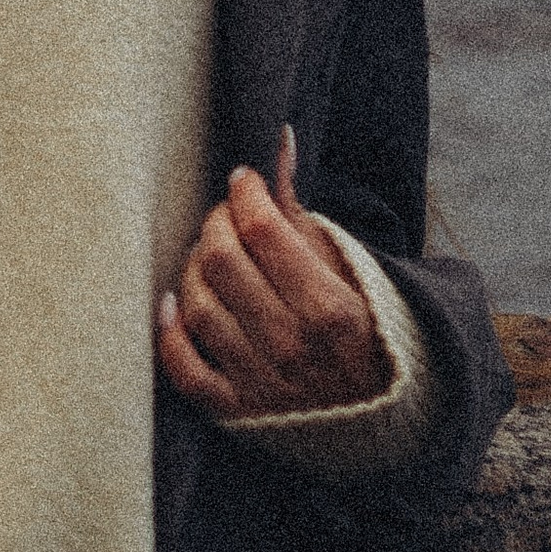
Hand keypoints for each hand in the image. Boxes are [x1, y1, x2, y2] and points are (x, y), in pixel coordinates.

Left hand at [156, 130, 388, 420]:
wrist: (381, 409)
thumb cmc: (359, 321)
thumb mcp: (342, 261)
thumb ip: (296, 206)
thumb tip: (275, 138)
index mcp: (333, 309)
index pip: (261, 232)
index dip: (244, 194)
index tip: (244, 182)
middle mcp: (297, 350)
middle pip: (222, 263)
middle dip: (216, 224)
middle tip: (226, 217)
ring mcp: (265, 386)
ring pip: (199, 308)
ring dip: (192, 270)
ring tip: (209, 256)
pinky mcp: (238, 413)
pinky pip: (184, 371)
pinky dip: (170, 333)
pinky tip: (172, 303)